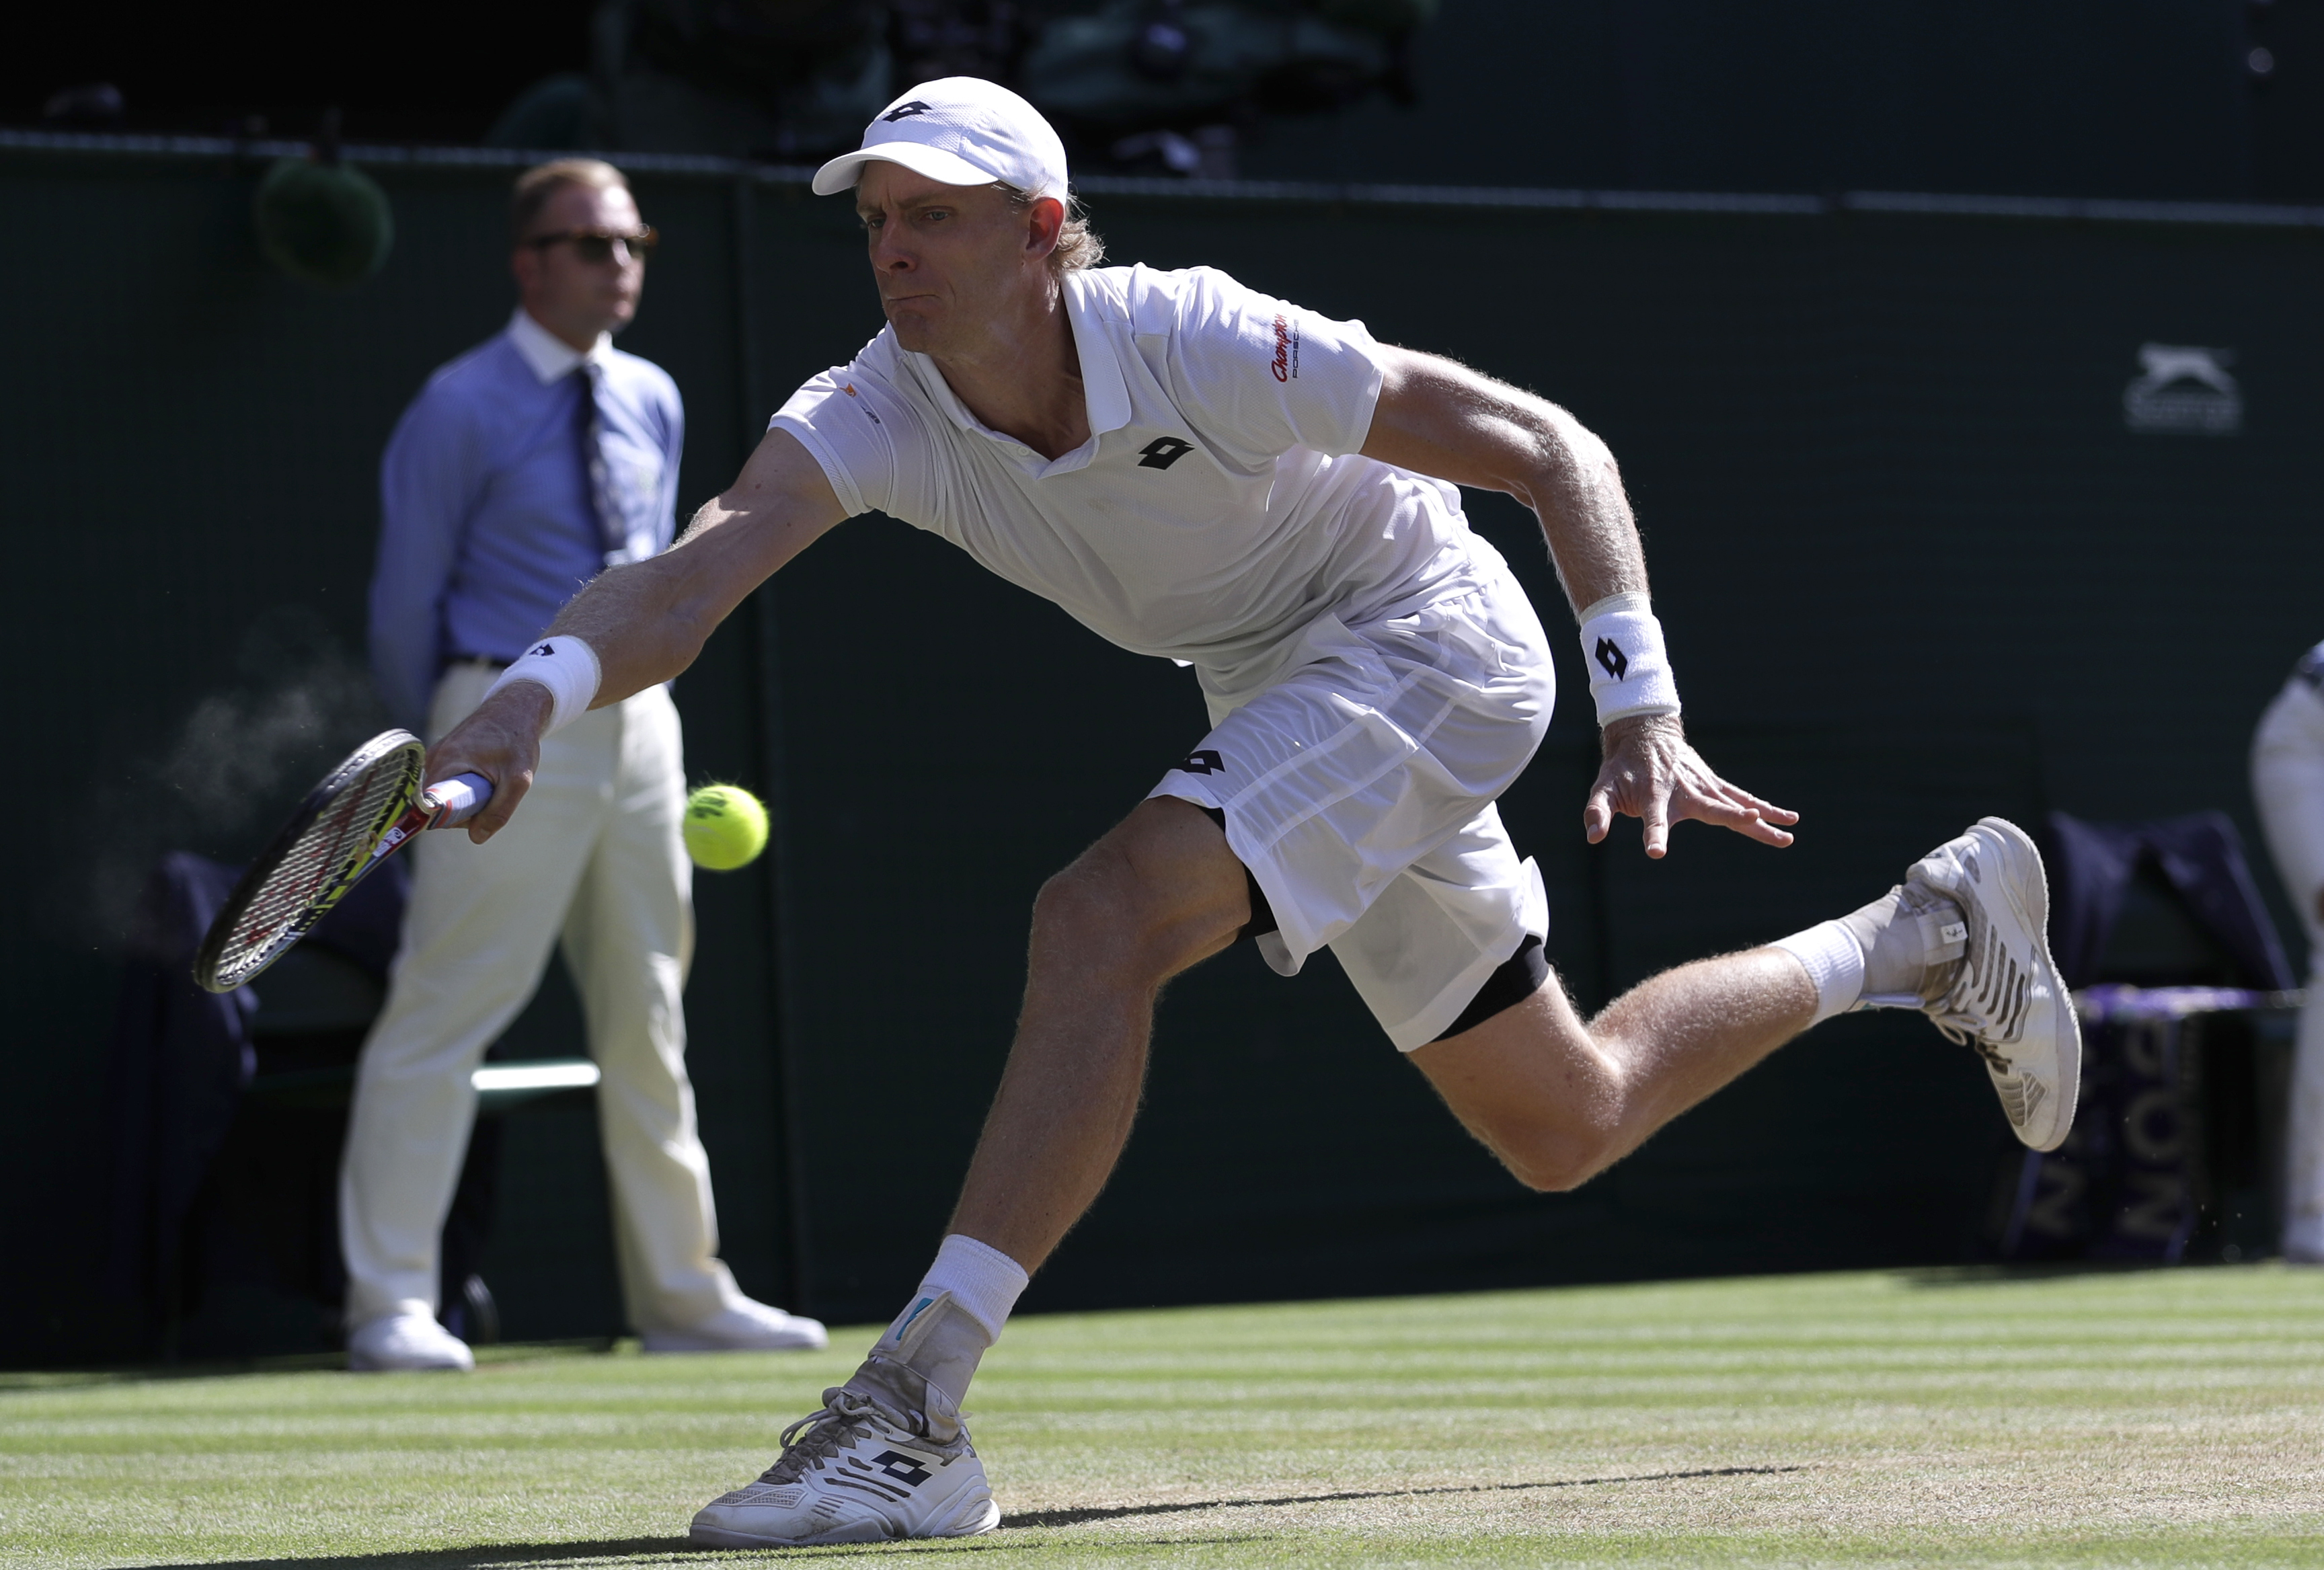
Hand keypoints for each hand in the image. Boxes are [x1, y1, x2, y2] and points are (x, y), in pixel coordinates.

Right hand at [424, 683, 553, 843]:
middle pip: (439, 803)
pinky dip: (468, 786)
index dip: (454, 819)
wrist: (516, 708)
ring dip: (469, 797)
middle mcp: (434, 759)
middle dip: (466, 809)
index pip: (432, 808)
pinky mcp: (444, 755)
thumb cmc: (518, 740)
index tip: (477, 815)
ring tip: (493, 781)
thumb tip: (477, 838)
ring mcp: (437, 756)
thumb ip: (499, 811)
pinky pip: (450, 782)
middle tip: (494, 796)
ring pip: (446, 793)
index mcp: (446, 763)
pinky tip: (487, 775)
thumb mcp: (518, 780)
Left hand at [1584, 713, 1797, 857]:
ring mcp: (1704, 787)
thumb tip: (1593, 836)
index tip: (1656, 852)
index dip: (1654, 835)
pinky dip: (1765, 807)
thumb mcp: (1602, 788)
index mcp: (1654, 796)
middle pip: (1714, 810)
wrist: (1644, 735)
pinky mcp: (1713, 784)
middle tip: (1755, 823)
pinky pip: (1742, 796)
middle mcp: (1685, 792)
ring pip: (1736, 805)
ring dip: (1762, 818)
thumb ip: (1597, 811)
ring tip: (1788, 834)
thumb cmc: (1621, 767)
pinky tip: (1788, 820)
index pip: (1654, 820)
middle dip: (1736, 818)